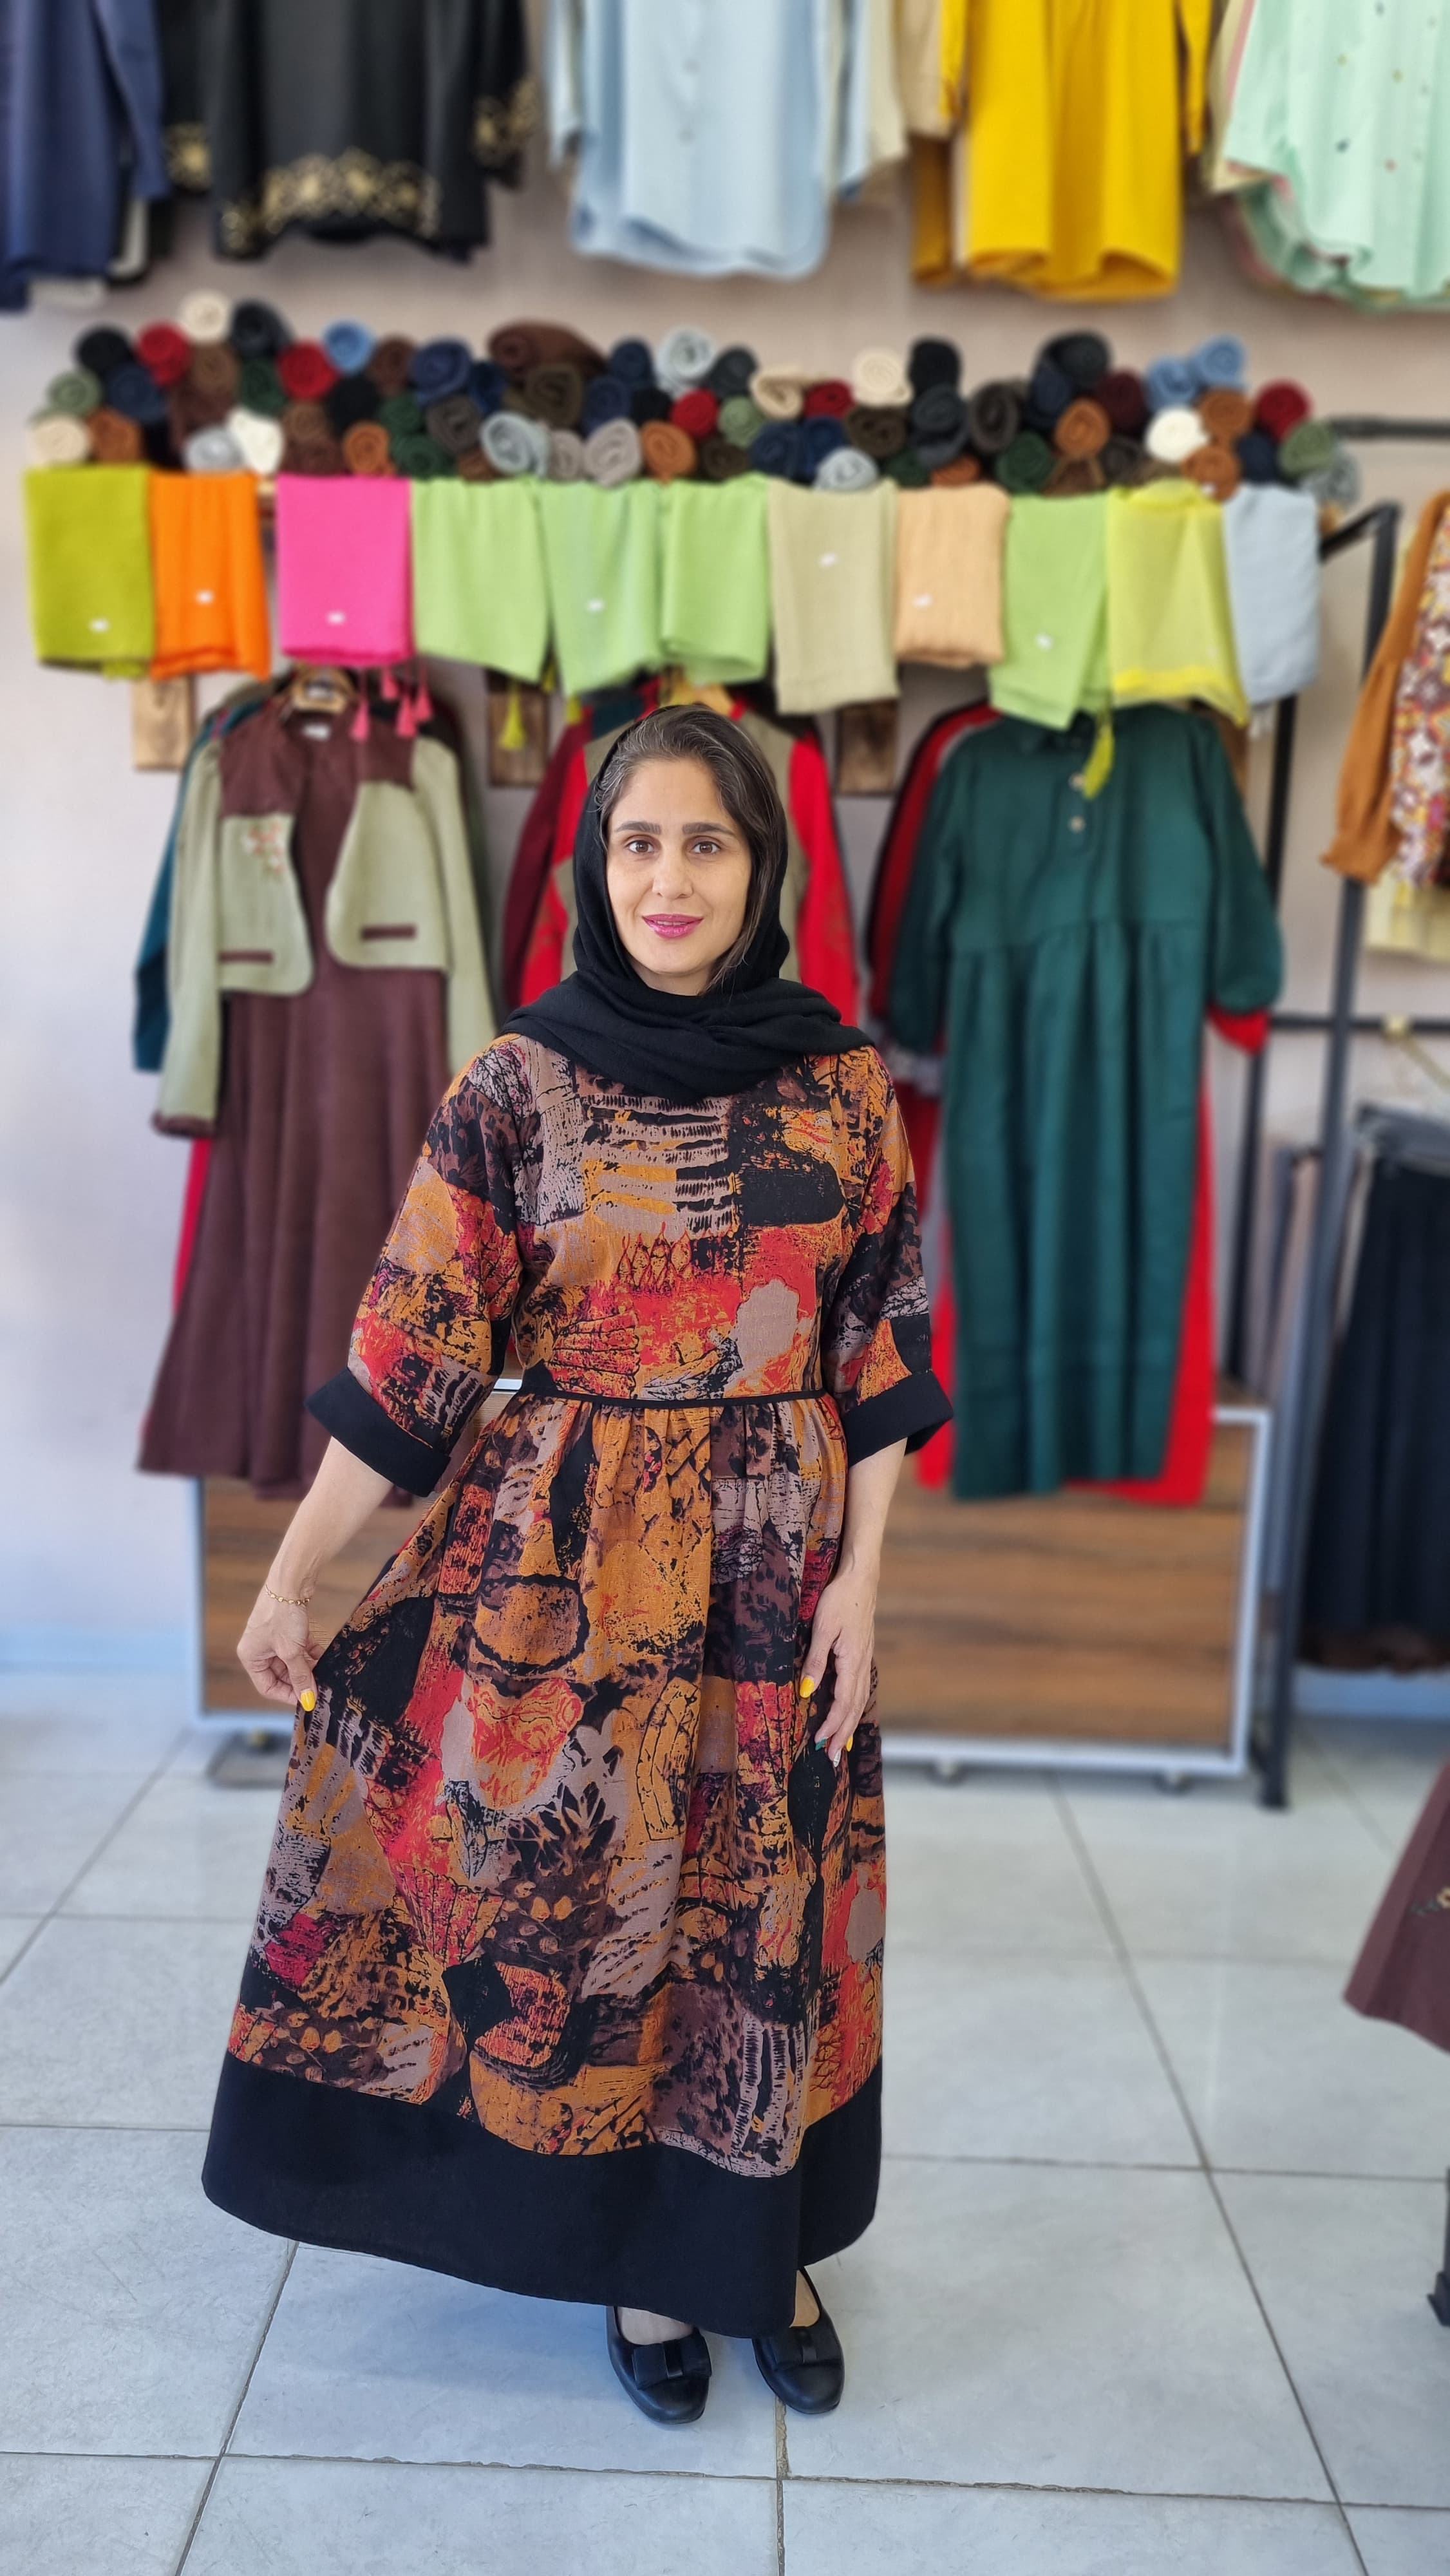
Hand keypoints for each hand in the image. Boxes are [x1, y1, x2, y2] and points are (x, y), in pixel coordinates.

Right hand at [237, 1586, 317, 1710]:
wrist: (291, 1581)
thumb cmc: (283, 1615)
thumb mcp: (291, 1651)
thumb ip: (300, 1676)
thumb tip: (308, 1700)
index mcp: (251, 1656)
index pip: (267, 1687)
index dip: (287, 1695)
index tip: (307, 1700)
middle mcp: (259, 1649)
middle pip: (280, 1675)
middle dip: (299, 1681)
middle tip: (319, 1688)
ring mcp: (273, 1638)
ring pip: (291, 1662)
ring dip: (306, 1668)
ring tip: (324, 1675)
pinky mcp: (286, 1629)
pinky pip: (298, 1648)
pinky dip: (310, 1653)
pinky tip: (324, 1658)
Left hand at [801, 1554, 877, 1764]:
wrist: (861, 1578)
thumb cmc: (839, 1599)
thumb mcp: (823, 1628)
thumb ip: (815, 1661)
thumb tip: (808, 1693)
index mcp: (852, 1662)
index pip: (843, 1703)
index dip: (831, 1725)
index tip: (819, 1744)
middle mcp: (861, 1665)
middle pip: (854, 1708)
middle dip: (842, 1735)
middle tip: (832, 1761)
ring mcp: (864, 1660)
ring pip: (859, 1701)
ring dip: (849, 1725)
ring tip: (840, 1747)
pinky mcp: (861, 1654)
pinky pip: (859, 1689)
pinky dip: (854, 1708)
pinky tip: (849, 1713)